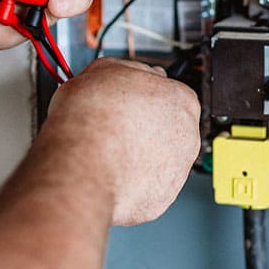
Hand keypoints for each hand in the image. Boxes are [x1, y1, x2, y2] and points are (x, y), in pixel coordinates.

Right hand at [44, 58, 200, 225]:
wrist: (81, 165)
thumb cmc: (92, 119)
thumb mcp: (103, 69)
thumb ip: (127, 71)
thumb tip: (127, 74)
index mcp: (180, 99)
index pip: (168, 92)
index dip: (143, 94)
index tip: (128, 99)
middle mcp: (187, 136)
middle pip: (166, 125)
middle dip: (142, 124)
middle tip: (114, 123)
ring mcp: (176, 171)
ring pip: (157, 156)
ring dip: (137, 152)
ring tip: (107, 147)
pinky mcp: (159, 199)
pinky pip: (145, 184)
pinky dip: (130, 178)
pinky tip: (109, 167)